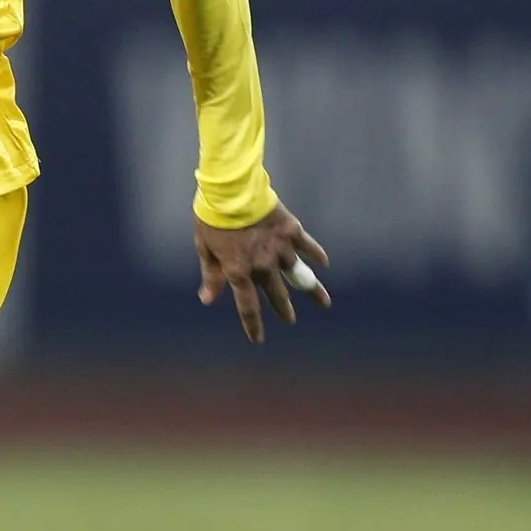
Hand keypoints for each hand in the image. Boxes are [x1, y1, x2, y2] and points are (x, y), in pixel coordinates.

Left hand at [195, 201, 329, 343]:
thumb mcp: (205, 249)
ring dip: (312, 290)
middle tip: (289, 319)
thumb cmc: (212, 219)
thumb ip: (211, 276)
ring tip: (324, 302)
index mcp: (239, 272)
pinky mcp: (291, 231)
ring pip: (300, 276)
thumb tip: (207, 300)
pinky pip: (308, 247)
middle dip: (283, 310)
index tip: (258, 340)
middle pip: (277, 295)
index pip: (248, 307)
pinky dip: (316, 254)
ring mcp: (280, 249)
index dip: (253, 325)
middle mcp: (263, 266)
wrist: (231, 190)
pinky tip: (324, 263)